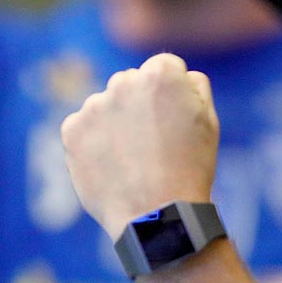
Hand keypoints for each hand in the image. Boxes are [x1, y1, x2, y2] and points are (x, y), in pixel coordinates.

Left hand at [60, 54, 218, 239]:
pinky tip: (112, 166)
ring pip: (106, 106)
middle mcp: (123, 82)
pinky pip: (83, 128)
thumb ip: (194, 85)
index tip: (174, 120)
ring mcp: (93, 106)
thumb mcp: (210, 120)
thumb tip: (180, 74)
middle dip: (140, 104)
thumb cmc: (190, 168)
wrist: (156, 215)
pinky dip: (94, 143)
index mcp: (160, 74)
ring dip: (116, 122)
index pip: (164, 67)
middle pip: (132, 83)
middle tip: (153, 143)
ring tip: (132, 160)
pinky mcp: (72, 130)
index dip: (173, 94)